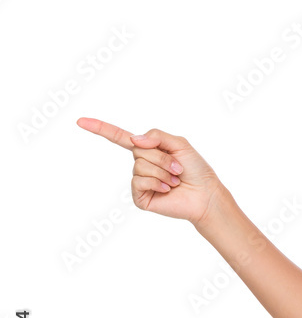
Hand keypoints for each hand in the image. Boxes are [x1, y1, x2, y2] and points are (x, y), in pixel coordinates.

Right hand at [76, 118, 224, 225]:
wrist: (205, 195)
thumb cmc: (196, 169)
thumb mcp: (180, 144)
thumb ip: (157, 136)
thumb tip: (133, 138)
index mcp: (148, 149)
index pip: (120, 137)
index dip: (101, 129)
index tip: (80, 121)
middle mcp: (141, 164)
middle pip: (139, 150)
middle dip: (162, 157)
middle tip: (178, 167)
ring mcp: (139, 181)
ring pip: (140, 166)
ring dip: (162, 172)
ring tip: (175, 180)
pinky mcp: (140, 196)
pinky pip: (139, 182)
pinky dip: (156, 183)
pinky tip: (167, 189)